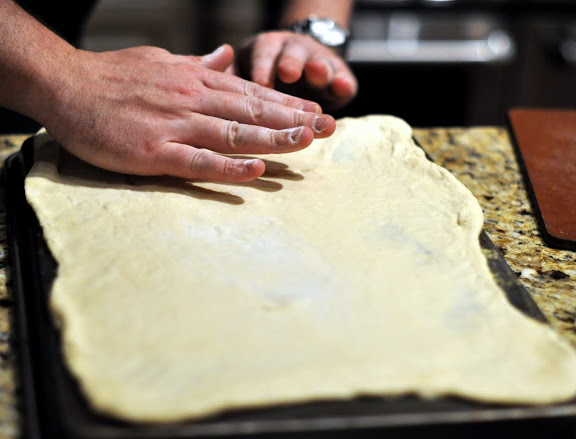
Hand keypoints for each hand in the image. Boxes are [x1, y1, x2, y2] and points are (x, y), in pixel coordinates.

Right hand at [37, 45, 334, 181]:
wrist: (65, 84)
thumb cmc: (114, 76)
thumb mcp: (163, 61)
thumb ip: (198, 63)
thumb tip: (226, 55)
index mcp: (196, 79)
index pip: (251, 92)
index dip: (287, 103)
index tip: (316, 112)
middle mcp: (192, 100)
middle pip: (252, 110)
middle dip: (293, 119)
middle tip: (328, 127)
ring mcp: (174, 125)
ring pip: (233, 132)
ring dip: (273, 138)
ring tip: (307, 142)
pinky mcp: (154, 152)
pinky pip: (198, 161)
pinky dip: (228, 168)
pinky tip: (255, 170)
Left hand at [235, 31, 357, 110]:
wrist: (302, 66)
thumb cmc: (264, 76)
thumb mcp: (246, 73)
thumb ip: (228, 76)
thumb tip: (202, 76)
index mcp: (267, 50)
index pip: (262, 54)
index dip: (262, 66)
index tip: (260, 80)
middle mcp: (293, 52)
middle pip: (292, 56)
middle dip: (291, 64)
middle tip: (288, 74)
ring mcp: (319, 62)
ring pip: (319, 63)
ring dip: (319, 68)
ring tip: (319, 74)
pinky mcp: (339, 77)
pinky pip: (343, 78)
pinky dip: (344, 82)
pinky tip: (344, 88)